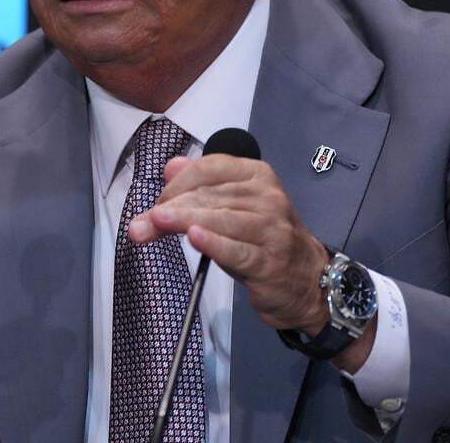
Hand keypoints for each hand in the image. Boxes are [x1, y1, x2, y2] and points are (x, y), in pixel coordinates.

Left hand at [128, 153, 330, 333]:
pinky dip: (214, 244)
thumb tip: (171, 166)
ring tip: (155, 224)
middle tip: (140, 225)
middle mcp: (268, 197)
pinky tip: (195, 238)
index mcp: (257, 174)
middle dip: (171, 208)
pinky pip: (237, 250)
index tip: (157, 204)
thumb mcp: (233, 207)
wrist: (309, 282)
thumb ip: (202, 185)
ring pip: (221, 220)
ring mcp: (272, 229)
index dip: (177, 184)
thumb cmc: (262, 240)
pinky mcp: (270, 262)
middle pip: (210, 196)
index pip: (209, 168)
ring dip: (184, 221)